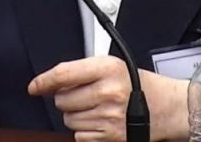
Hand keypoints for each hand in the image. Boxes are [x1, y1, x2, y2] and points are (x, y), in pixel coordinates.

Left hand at [28, 55, 189, 141]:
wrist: (166, 108)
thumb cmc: (137, 85)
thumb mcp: (112, 66)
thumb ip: (81, 70)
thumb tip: (48, 82)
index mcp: (107, 68)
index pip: (63, 74)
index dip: (44, 81)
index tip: (34, 86)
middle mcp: (108, 93)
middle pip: (62, 100)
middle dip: (68, 99)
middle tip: (87, 96)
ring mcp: (109, 117)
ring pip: (69, 119)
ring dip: (77, 115)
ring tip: (98, 109)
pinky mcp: (110, 138)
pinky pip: (79, 136)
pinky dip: (86, 131)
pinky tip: (101, 122)